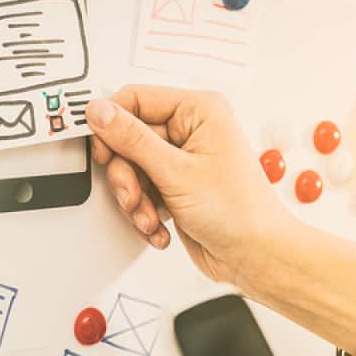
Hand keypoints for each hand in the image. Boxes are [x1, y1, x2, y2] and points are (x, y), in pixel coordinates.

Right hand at [86, 86, 287, 283]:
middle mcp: (191, 130)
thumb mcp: (176, 172)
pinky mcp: (177, 185)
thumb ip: (132, 139)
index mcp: (199, 110)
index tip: (102, 151)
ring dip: (135, 199)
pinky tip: (159, 225)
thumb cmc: (240, 213)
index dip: (112, 125)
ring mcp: (183, 160)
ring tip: (150, 216)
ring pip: (132, 169)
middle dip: (127, 175)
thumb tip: (100, 112)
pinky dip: (145, 211)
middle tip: (133, 195)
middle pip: (129, 139)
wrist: (255, 256)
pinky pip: (142, 189)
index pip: (136, 99)